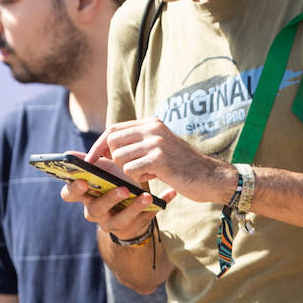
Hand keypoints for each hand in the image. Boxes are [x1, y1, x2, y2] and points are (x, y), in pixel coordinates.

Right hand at [59, 151, 168, 241]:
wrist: (131, 205)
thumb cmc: (113, 182)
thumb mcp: (103, 172)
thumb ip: (90, 163)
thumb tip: (69, 154)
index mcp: (85, 196)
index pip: (69, 195)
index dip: (74, 189)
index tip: (83, 181)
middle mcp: (95, 212)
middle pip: (96, 209)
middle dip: (109, 199)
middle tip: (123, 189)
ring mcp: (113, 223)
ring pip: (121, 219)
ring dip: (134, 207)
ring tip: (147, 196)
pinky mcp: (133, 227)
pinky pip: (146, 218)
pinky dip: (158, 206)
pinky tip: (170, 193)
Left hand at [87, 118, 233, 204]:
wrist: (212, 177)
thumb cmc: (184, 167)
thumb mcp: (161, 148)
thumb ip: (139, 144)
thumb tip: (105, 150)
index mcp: (152, 124)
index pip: (113, 129)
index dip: (99, 145)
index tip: (91, 159)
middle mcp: (153, 129)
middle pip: (112, 141)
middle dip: (111, 159)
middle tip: (122, 171)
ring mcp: (156, 143)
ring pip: (120, 157)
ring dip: (128, 171)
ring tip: (147, 173)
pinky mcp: (159, 159)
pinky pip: (131, 170)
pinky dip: (138, 178)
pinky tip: (154, 177)